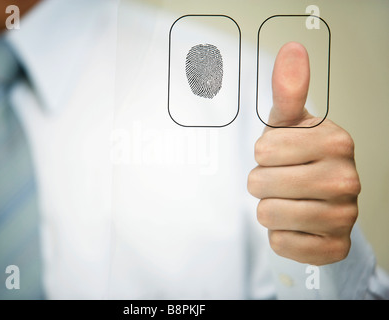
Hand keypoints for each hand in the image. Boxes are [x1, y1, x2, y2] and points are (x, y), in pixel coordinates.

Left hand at [248, 42, 360, 265]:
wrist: (321, 197)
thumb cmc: (299, 158)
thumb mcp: (290, 122)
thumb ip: (288, 89)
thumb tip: (292, 50)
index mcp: (335, 141)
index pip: (263, 150)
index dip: (263, 154)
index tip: (280, 154)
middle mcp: (346, 178)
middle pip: (261, 184)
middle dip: (262, 183)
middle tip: (281, 180)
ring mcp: (343, 216)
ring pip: (268, 214)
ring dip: (270, 209)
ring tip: (287, 200)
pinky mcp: (334, 247)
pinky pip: (281, 243)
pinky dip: (281, 235)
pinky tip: (296, 224)